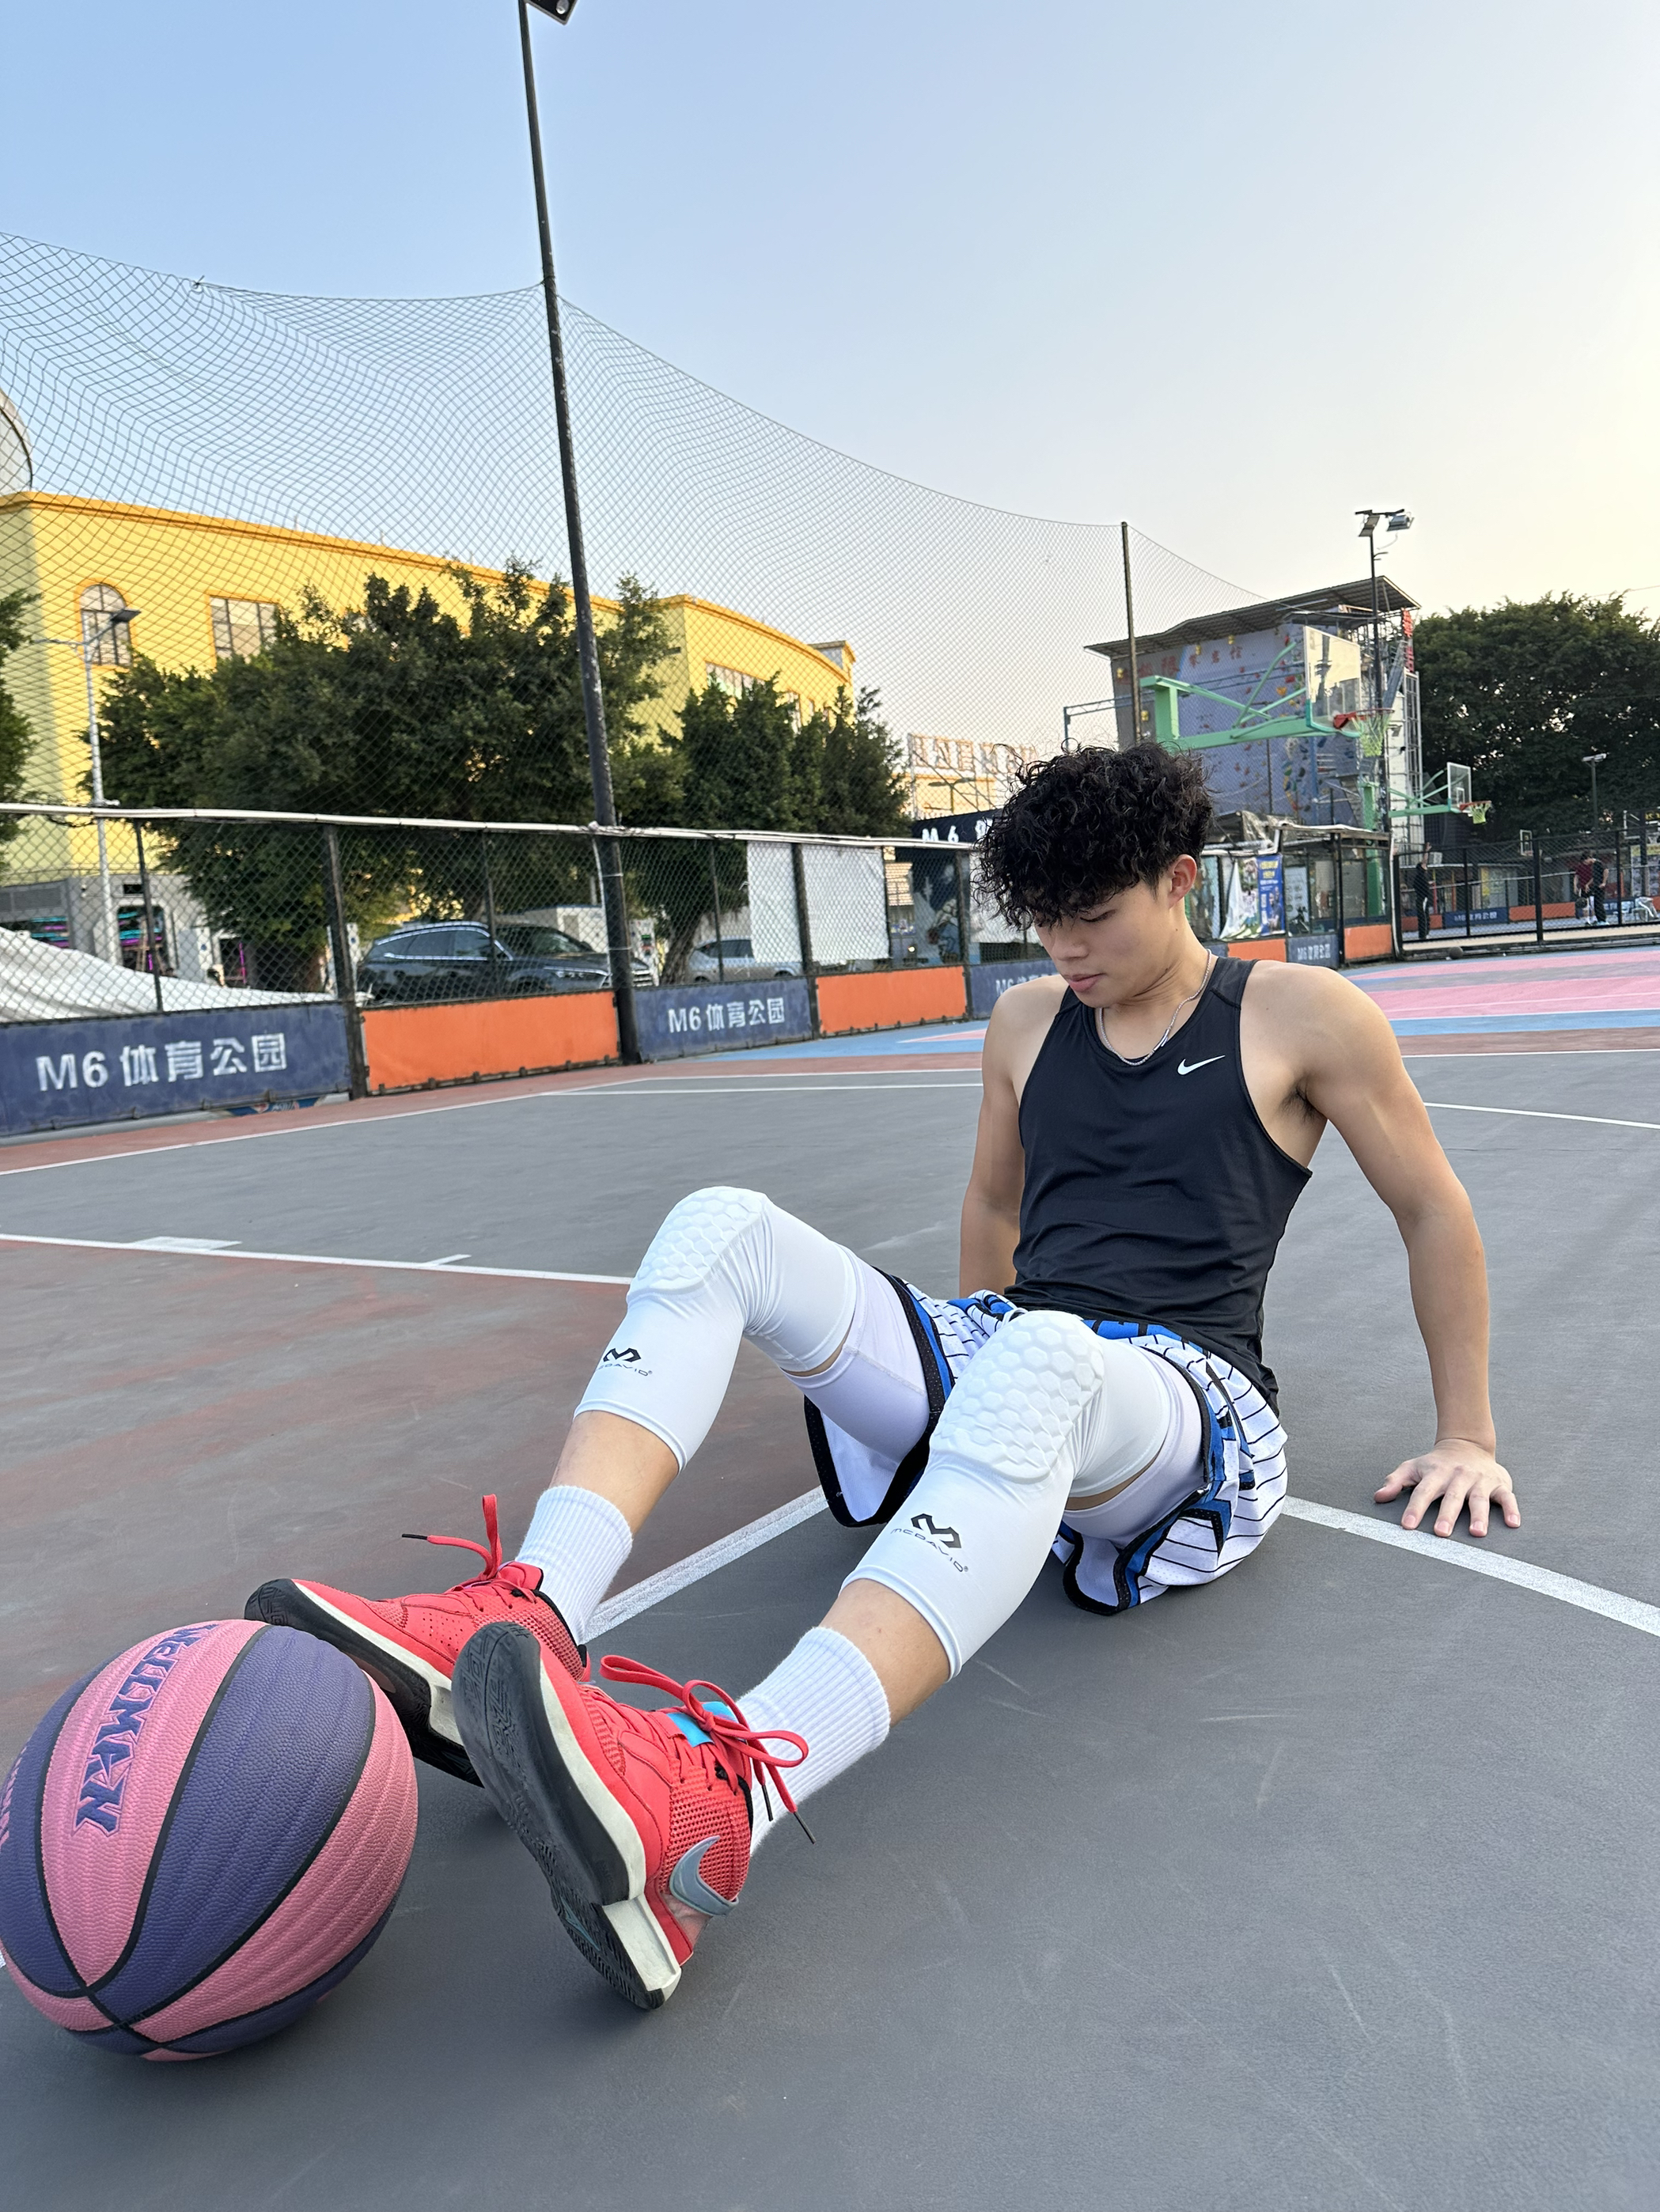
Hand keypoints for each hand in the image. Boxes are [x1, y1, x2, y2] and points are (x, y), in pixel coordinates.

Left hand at [1374, 1439, 1518, 1537]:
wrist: (1467, 1445)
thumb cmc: (1435, 1464)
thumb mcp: (1413, 1467)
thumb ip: (1395, 1481)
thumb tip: (1378, 1497)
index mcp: (1435, 1474)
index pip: (1423, 1492)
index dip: (1414, 1508)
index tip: (1407, 1525)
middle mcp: (1458, 1476)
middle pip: (1452, 1497)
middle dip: (1446, 1515)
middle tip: (1441, 1533)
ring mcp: (1479, 1480)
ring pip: (1479, 1499)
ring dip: (1479, 1516)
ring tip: (1477, 1533)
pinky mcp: (1499, 1484)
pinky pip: (1507, 1497)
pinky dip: (1511, 1509)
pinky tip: (1513, 1523)